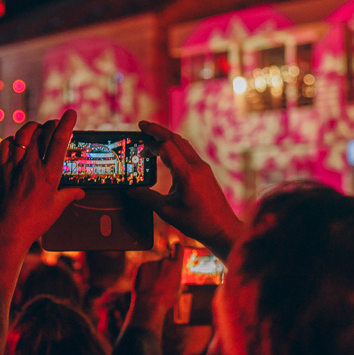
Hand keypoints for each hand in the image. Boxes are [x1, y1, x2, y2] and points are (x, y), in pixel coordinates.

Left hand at [0, 110, 85, 243]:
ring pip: (23, 135)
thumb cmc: (34, 222)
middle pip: (41, 133)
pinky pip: (6, 145)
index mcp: (49, 174)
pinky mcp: (0, 169)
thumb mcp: (56, 208)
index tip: (71, 113)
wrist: (7, 230)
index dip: (66, 123)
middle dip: (50, 125)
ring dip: (32, 128)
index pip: (60, 140)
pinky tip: (17, 142)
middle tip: (54, 124)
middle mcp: (31, 166)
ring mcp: (14, 166)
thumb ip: (68, 195)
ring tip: (37, 128)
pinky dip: (13, 140)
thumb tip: (80, 192)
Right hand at [129, 121, 243, 255]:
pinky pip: (188, 152)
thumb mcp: (167, 211)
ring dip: (167, 137)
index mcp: (186, 174)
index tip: (140, 148)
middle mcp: (196, 166)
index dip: (151, 144)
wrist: (222, 229)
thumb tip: (131, 191)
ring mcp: (202, 167)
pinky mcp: (205, 172)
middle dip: (157, 130)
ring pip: (183, 144)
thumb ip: (147, 198)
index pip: (166, 147)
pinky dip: (175, 147)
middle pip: (175, 139)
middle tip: (142, 125)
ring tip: (152, 136)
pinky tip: (166, 153)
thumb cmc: (197, 222)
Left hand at [133, 244, 183, 311]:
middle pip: (164, 260)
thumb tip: (179, 280)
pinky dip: (144, 274)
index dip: (176, 247)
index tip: (174, 247)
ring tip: (152, 286)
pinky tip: (145, 284)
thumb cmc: (165, 300)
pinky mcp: (141, 265)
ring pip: (153, 265)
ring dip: (153, 272)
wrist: (148, 304)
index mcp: (176, 266)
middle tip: (160, 282)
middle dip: (162, 268)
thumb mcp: (177, 290)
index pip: (178, 247)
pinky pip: (144, 268)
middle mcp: (164, 261)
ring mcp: (152, 262)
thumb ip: (178, 280)